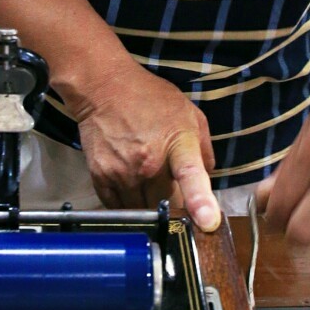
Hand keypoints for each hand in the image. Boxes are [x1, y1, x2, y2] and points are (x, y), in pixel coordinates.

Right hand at [72, 62, 220, 230]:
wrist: (103, 87)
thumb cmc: (149, 98)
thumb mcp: (189, 114)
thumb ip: (204, 150)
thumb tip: (207, 180)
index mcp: (177, 144)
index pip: (191, 176)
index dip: (201, 201)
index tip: (208, 222)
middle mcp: (149, 163)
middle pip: (167, 207)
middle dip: (174, 204)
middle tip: (170, 187)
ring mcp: (122, 173)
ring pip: (142, 211)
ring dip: (149, 205)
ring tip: (147, 181)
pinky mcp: (101, 177)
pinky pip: (118, 207)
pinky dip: (127, 203)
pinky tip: (129, 184)